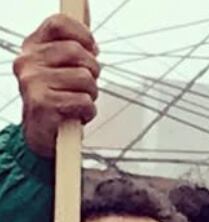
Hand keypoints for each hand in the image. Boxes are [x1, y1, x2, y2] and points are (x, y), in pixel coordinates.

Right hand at [14, 12, 99, 157]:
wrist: (43, 134)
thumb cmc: (58, 97)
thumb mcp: (63, 66)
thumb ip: (73, 41)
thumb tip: (83, 6)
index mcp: (33, 47)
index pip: (58, 23)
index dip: (83, 34)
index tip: (92, 50)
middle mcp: (27, 61)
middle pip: (78, 52)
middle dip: (93, 71)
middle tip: (85, 85)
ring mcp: (32, 82)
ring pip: (85, 78)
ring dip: (91, 94)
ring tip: (78, 101)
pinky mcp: (42, 104)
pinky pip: (83, 101)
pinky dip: (87, 111)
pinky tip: (75, 115)